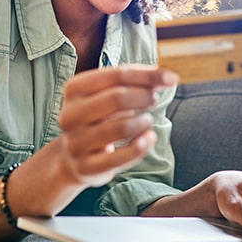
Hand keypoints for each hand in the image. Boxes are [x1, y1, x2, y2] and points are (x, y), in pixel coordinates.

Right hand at [57, 65, 177, 187]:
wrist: (71, 156)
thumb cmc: (97, 118)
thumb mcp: (107, 95)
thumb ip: (135, 83)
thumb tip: (166, 77)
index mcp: (74, 89)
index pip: (116, 75)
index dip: (147, 75)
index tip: (171, 78)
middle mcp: (70, 114)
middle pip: (117, 98)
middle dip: (144, 96)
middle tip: (155, 99)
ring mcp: (76, 142)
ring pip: (120, 128)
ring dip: (143, 122)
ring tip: (147, 120)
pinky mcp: (86, 167)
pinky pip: (120, 157)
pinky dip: (141, 146)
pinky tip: (149, 138)